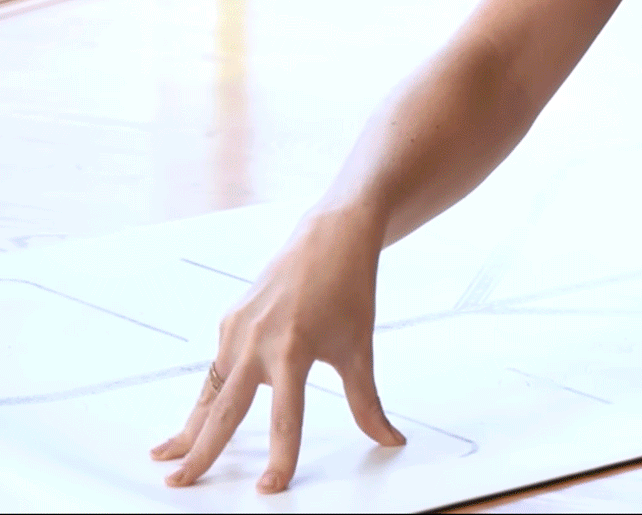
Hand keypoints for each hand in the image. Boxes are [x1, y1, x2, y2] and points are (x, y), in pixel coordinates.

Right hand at [151, 208, 406, 492]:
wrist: (331, 237)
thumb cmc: (348, 290)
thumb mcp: (360, 348)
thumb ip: (367, 401)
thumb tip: (391, 439)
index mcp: (294, 349)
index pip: (285, 418)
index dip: (280, 456)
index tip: (270, 487)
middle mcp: (258, 341)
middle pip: (225, 410)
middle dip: (201, 451)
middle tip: (180, 483)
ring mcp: (238, 330)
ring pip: (210, 391)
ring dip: (188, 426)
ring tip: (167, 457)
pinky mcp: (230, 322)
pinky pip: (216, 369)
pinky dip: (203, 397)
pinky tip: (194, 418)